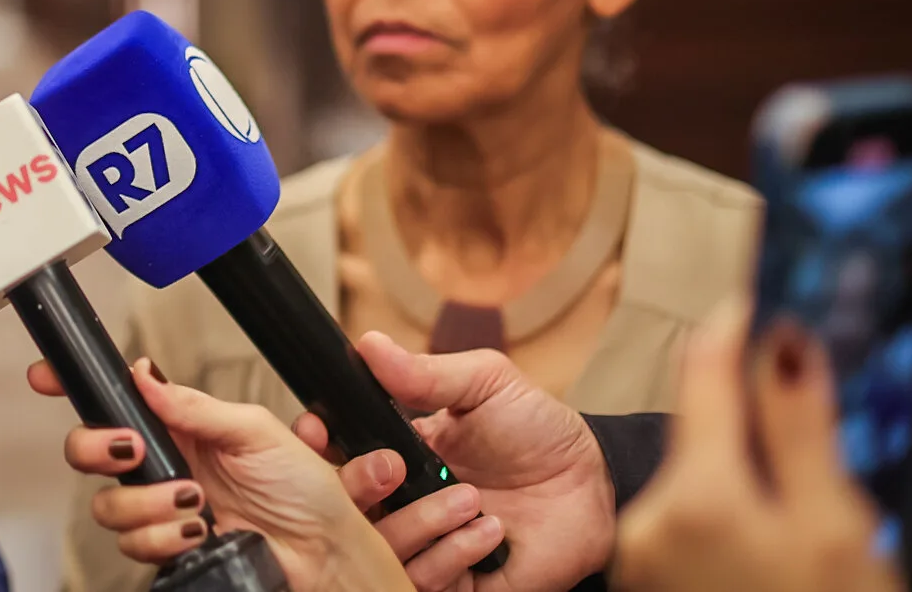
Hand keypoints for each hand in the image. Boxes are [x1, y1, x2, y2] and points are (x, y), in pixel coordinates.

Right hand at [29, 357, 426, 591]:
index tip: (46, 375)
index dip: (74, 385)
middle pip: (88, 451)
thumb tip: (146, 377)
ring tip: (195, 504)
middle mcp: (163, 463)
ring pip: (107, 505)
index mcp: (181, 424)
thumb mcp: (255, 431)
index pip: (117, 397)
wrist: (325, 553)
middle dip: (98, 448)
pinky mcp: (167, 547)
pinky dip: (163, 537)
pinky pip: (133, 544)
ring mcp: (161, 508)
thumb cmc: (305, 489)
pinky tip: (199, 532)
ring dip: (149, 505)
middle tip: (134, 449)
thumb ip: (195, 406)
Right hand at [336, 332, 613, 591]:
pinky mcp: (458, 583)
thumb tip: (368, 343)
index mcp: (398, 453)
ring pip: (383, 550)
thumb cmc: (538, 429)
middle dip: (357, 487)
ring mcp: (429, 545)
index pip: (337, 456)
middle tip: (393, 468)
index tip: (317, 429)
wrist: (593, 483)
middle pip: (345, 509)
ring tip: (471, 497)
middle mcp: (405, 502)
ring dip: (422, 523)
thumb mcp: (484, 384)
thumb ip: (426, 372)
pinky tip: (491, 530)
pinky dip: (454, 555)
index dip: (319, 447)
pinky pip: (425, 583)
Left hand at [611, 302, 902, 591]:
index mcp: (698, 495)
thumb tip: (778, 336)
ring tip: (796, 518)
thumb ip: (800, 426)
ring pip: (694, 488)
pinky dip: (723, 525)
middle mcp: (649, 526)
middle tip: (804, 435)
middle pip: (701, 439)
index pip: (706, 376)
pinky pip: (684, 532)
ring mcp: (643, 564)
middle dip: (749, 429)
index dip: (735, 333)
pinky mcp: (648, 589)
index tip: (758, 304)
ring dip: (739, 483)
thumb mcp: (835, 523)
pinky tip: (766, 551)